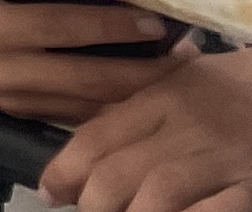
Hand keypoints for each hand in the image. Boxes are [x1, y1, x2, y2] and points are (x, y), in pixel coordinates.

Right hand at [0, 0, 173, 124]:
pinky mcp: (16, 111)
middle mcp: (3, 70)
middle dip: (140, 71)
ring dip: (131, 94)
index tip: (152, 19)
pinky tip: (136, 97)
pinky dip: (107, 109)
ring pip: (84, 106)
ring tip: (170, 76)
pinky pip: (71, 117)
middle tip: (181, 56)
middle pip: (86, 79)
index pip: (60, 30)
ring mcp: (11, 97)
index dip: (110, 27)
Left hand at [43, 51, 251, 211]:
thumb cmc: (226, 85)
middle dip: (93, 202)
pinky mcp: (250, 185)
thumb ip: (133, 105)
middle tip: (85, 210)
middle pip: (119, 171)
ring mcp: (220, 159)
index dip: (65, 170)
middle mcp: (183, 128)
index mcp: (157, 100)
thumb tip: (84, 133)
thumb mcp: (174, 80)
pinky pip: (212, 211)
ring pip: (159, 194)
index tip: (49, 190)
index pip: (96, 137)